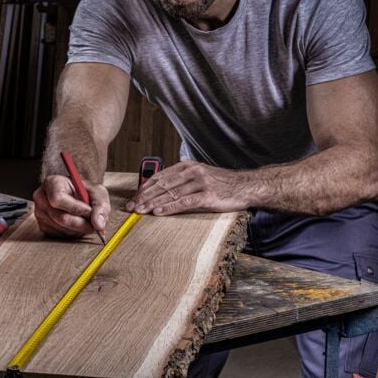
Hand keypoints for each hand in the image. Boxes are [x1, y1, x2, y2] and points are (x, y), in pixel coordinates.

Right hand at [33, 175, 110, 237]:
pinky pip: (59, 235)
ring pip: (62, 228)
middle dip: (81, 223)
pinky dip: (72, 233)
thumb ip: (100, 205)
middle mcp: (41, 198)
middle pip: (60, 217)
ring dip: (78, 229)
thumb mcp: (97, 192)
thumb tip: (98, 224)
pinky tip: (77, 225)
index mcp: (52, 183)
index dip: (76, 208)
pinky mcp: (43, 226)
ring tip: (86, 221)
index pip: (58, 199)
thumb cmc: (85, 191)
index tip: (89, 211)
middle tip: (94, 224)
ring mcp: (40, 213)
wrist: (78, 196)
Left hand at [126, 161, 248, 214]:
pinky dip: (169, 207)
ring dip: (153, 203)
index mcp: (187, 165)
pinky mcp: (208, 196)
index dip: (144, 188)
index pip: (160, 177)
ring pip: (170, 194)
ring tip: (140, 211)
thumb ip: (181, 180)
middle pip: (162, 185)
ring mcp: (200, 183)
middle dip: (144, 197)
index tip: (134, 197)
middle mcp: (192, 171)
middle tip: (132, 206)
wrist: (245, 186)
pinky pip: (184, 202)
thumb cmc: (220, 183)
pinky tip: (158, 212)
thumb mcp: (199, 175)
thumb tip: (159, 190)